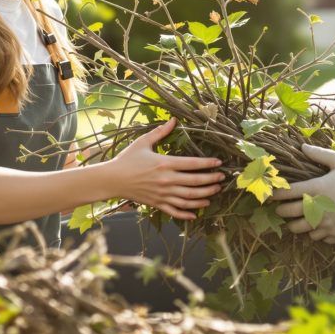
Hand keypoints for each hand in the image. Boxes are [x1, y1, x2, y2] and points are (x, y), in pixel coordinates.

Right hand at [107, 119, 224, 219]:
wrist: (112, 179)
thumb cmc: (127, 159)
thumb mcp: (143, 142)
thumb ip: (160, 132)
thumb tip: (174, 119)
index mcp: (165, 163)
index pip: (192, 164)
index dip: (208, 164)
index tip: (219, 163)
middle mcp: (166, 180)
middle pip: (195, 182)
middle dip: (211, 180)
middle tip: (222, 178)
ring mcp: (162, 194)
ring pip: (189, 198)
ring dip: (204, 196)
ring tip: (215, 192)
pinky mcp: (157, 204)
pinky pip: (175, 211)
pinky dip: (187, 213)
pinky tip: (196, 213)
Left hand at [273, 144, 334, 242]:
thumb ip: (319, 154)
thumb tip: (302, 147)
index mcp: (317, 188)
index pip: (288, 193)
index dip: (276, 194)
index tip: (271, 194)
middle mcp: (319, 208)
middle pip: (289, 214)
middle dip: (281, 211)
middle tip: (280, 208)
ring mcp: (328, 224)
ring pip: (301, 230)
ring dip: (297, 225)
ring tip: (297, 220)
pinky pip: (319, 238)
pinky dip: (316, 234)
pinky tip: (319, 227)